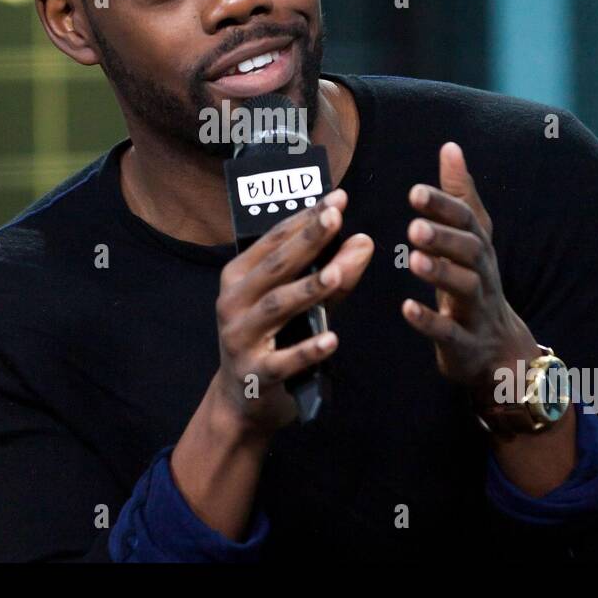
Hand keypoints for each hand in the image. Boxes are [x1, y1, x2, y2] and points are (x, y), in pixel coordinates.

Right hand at [213, 189, 373, 436]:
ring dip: (306, 290)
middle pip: (275, 267)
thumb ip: (332, 274)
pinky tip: (332, 339)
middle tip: (335, 218)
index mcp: (239, 276)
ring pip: (276, 307)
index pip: (274, 240)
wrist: (241, 399)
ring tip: (335, 274)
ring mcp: (240, 338)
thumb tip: (363, 241)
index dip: (305, 218)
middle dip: (306, 240)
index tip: (336, 198)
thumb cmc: (273, 339)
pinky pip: (284, 361)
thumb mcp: (301, 304)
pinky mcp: (255, 374)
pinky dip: (308, 350)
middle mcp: (233, 302)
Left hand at [401, 142, 539, 407]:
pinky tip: (407, 307)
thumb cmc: (476, 284)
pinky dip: (430, 321)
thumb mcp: (471, 239)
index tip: (415, 192)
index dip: (444, 206)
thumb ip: (459, 196)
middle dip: (444, 238)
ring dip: (441, 274)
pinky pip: (450, 333)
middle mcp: (483, 276)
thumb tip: (450, 147)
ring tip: (414, 260)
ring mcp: (477, 311)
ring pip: (466, 289)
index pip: (467, 222)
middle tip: (413, 227)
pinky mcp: (466, 344)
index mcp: (479, 249)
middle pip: (471, 252)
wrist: (500, 351)